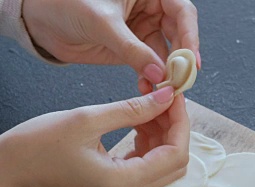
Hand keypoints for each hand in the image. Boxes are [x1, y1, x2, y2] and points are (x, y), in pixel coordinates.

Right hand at [0, 87, 189, 186]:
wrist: (4, 171)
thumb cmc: (35, 146)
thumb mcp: (87, 119)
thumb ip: (134, 109)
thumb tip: (167, 97)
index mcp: (121, 183)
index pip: (175, 155)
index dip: (181, 123)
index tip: (176, 95)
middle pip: (174, 164)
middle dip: (174, 128)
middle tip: (164, 98)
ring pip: (161, 166)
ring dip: (162, 135)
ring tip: (149, 105)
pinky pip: (144, 168)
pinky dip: (148, 145)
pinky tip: (139, 123)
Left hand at [22, 0, 199, 93]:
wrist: (40, 19)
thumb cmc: (66, 3)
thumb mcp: (103, 23)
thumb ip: (132, 49)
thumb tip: (158, 72)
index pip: (182, 12)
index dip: (190, 35)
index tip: (191, 59)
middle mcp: (150, 11)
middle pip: (180, 35)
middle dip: (181, 58)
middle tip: (180, 78)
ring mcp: (142, 31)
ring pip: (167, 54)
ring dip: (167, 72)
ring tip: (164, 86)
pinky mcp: (133, 50)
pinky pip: (151, 66)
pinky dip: (152, 78)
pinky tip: (148, 86)